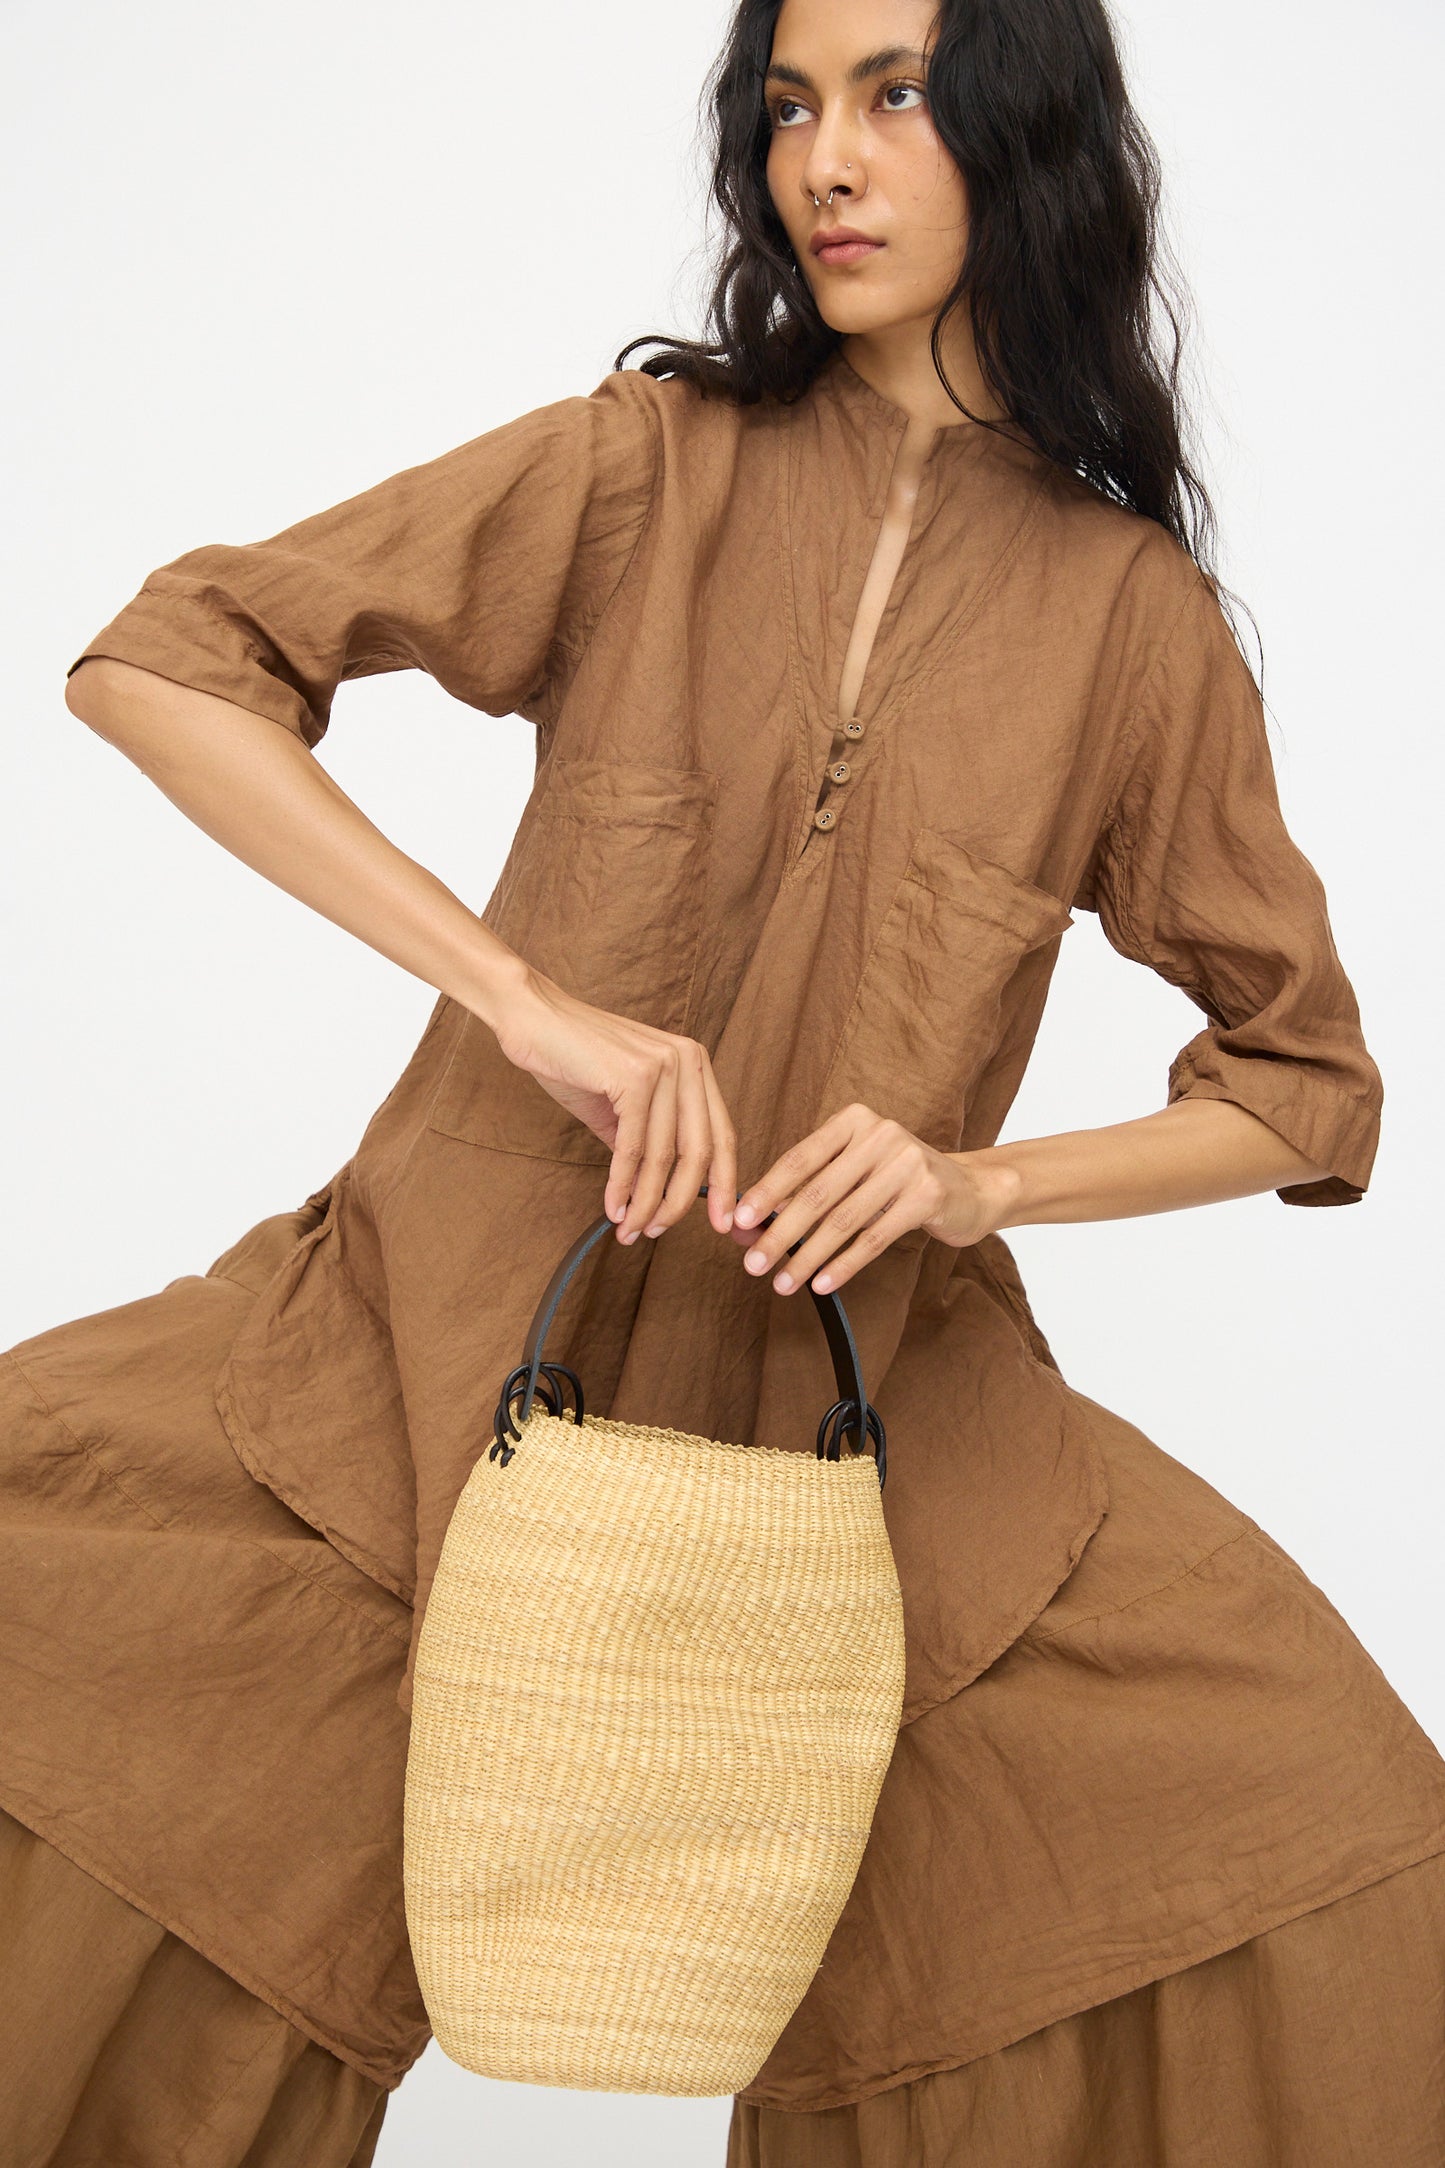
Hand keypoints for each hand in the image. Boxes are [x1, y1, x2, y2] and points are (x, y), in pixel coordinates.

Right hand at [490, 966, 736, 1243]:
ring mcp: (664, 1066)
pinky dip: (623, 1185)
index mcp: (694, 1066)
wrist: (533, 1018)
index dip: (724, 1184)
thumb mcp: (622, 1104)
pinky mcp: (634, 1077)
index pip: (721, 1135)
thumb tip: (660, 1192)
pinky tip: (614, 1208)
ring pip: (663, 1155)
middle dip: (681, 1202)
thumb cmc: (574, 1059)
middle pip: (699, 1151)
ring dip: (646, 1202)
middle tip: (659, 1233)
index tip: (719, 1223)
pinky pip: (632, 1147)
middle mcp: (689, 1062)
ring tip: (631, 1230)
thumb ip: (647, 1140)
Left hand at [730, 1103, 1013, 1294]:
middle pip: (817, 1192)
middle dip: (780, 1233)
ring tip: (782, 1283)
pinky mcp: (927, 1195)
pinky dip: (843, 1264)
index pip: (799, 1159)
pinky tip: (821, 1283)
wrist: (969, 1189)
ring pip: (843, 1219)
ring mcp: (907, 1162)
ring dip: (807, 1256)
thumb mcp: (855, 1175)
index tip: (738, 1222)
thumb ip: (807, 1193)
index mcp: (853, 1121)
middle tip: (752, 1264)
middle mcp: (880, 1134)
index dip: (766, 1192)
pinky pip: (875, 1237)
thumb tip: (750, 1226)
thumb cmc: (898, 1183)